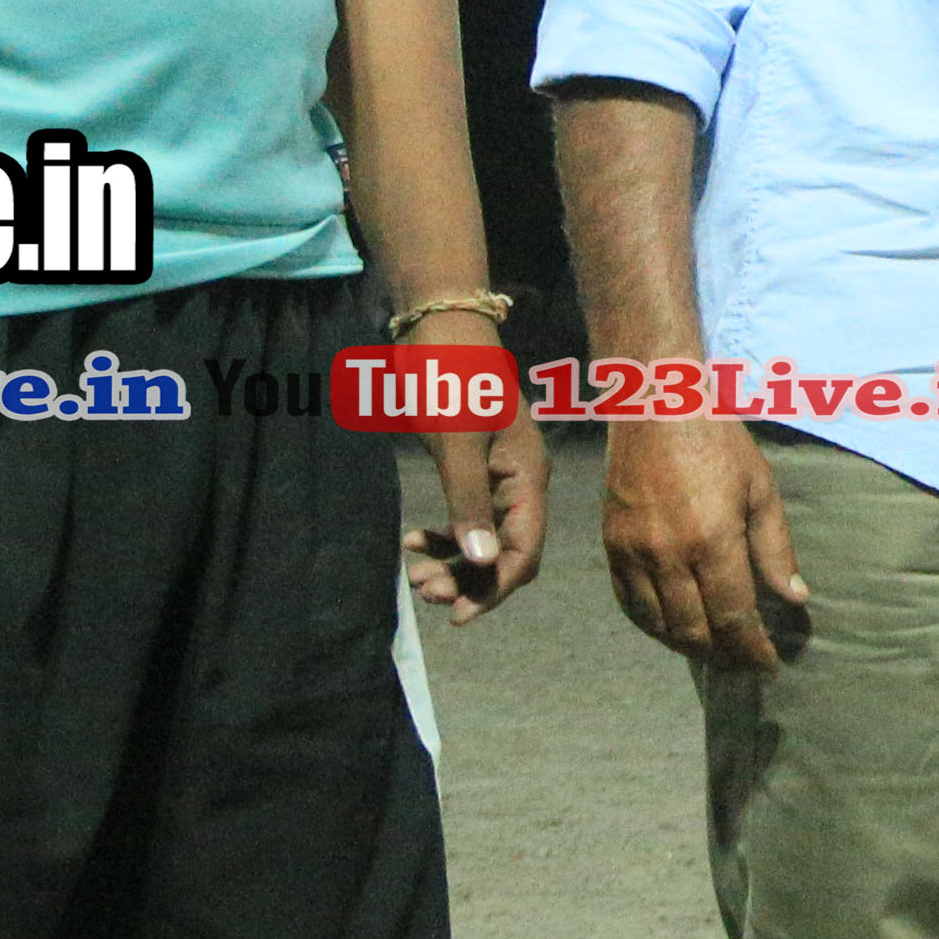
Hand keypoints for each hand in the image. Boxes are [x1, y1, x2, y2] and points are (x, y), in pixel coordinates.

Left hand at [403, 313, 541, 619]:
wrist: (435, 323)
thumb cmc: (447, 377)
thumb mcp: (456, 443)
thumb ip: (470, 503)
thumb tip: (485, 562)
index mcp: (526, 476)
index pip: (524, 551)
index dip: (495, 588)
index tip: (457, 615)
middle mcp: (520, 480)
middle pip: (505, 549)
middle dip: (469, 578)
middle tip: (424, 592)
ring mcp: (498, 472)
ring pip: (484, 536)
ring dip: (454, 561)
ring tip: (414, 575)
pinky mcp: (474, 464)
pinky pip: (467, 515)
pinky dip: (443, 534)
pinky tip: (412, 539)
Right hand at [599, 407, 804, 669]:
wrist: (656, 406)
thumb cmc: (718, 442)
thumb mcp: (761, 490)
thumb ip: (776, 549)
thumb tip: (795, 598)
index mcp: (713, 540)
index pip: (734, 618)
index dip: (753, 650)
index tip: (770, 665)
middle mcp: (669, 554)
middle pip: (695, 630)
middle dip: (724, 655)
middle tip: (744, 663)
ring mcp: (634, 552)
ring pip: (659, 624)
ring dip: (688, 646)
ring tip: (714, 651)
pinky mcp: (611, 546)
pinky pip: (629, 603)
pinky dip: (652, 626)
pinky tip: (673, 629)